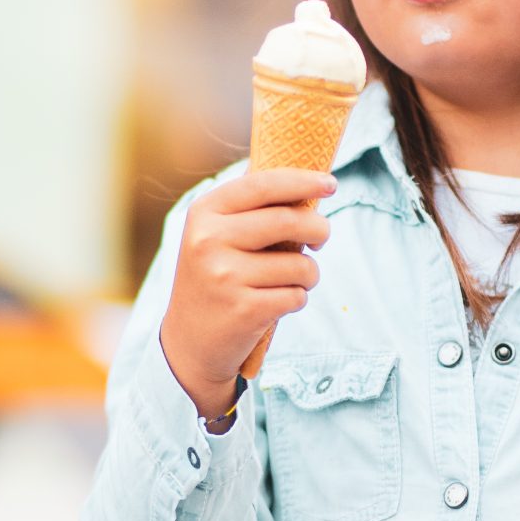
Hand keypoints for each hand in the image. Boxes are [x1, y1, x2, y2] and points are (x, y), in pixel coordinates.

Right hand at [157, 167, 335, 417]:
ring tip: (293, 280)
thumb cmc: (215, 279)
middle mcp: (209, 241)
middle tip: (322, 238)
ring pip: (300, 264)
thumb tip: (304, 178)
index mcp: (204, 213)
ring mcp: (224, 276)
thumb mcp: (215, 235)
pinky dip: (297, 299)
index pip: (263, 185)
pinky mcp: (243, 310)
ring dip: (309, 274)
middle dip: (319, 229)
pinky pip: (296, 296)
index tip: (331, 183)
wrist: (189, 342)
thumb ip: (251, 207)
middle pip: (289, 221)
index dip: (303, 180)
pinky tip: (278, 303)